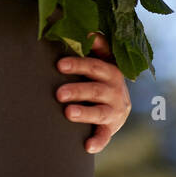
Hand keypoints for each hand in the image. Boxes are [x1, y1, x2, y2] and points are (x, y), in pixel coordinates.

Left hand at [56, 32, 130, 153]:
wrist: (116, 108)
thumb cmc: (99, 79)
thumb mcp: (102, 61)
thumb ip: (96, 47)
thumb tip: (88, 30)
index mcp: (111, 72)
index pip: (96, 65)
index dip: (79, 64)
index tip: (60, 65)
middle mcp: (115, 90)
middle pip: (96, 89)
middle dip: (78, 90)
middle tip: (59, 93)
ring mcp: (114, 111)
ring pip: (100, 112)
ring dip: (85, 112)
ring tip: (69, 113)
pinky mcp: (110, 128)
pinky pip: (105, 136)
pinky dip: (98, 141)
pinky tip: (87, 146)